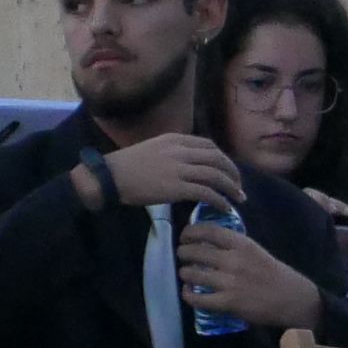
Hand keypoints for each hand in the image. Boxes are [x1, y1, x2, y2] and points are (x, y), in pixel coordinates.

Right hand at [94, 132, 243, 213]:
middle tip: (238, 185)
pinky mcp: (177, 188)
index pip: (209, 146)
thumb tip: (189, 164)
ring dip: (231, 188)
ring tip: (238, 198)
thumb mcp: (154, 148)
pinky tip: (224, 208)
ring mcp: (180, 169)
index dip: (223, 159)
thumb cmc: (126, 165)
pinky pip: (206, 193)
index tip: (228, 170)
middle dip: (233, 172)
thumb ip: (173, 152)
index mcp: (176, 139)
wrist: (109, 177)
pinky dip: (219, 201)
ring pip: (216, 176)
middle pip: (218, 159)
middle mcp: (182, 151)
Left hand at [176, 222, 324, 334]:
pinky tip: (189, 292)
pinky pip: (196, 298)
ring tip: (187, 274)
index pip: (208, 231)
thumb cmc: (273, 274)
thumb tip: (207, 242)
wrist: (292, 299)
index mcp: (243, 244)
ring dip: (184, 273)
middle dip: (183, 253)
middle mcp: (234, 260)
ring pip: (191, 274)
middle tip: (183, 256)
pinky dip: (188, 294)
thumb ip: (234, 246)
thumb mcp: (256, 251)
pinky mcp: (227, 303)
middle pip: (194, 251)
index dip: (190, 232)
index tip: (185, 236)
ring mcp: (229, 283)